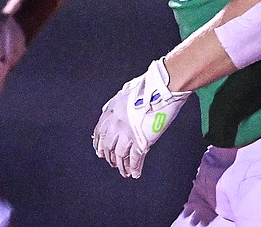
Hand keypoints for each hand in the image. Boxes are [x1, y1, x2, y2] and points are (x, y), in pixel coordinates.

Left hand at [92, 59, 190, 178]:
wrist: (161, 90)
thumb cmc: (146, 88)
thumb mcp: (124, 93)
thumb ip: (115, 103)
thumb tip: (109, 110)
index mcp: (111, 111)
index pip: (99, 131)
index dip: (98, 143)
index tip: (99, 151)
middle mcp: (116, 124)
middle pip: (108, 145)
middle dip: (109, 156)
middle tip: (111, 162)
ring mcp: (128, 133)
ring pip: (120, 154)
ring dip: (121, 165)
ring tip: (123, 172)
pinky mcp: (142, 141)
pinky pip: (135, 158)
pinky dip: (134, 167)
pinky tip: (134, 174)